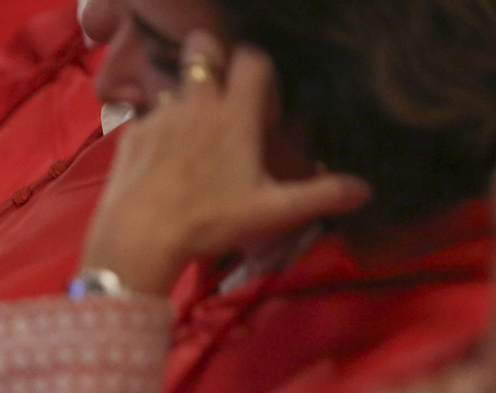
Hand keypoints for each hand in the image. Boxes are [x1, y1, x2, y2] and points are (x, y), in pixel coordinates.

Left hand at [80, 33, 371, 294]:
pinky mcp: (130, 137)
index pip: (253, 60)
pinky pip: (147, 118)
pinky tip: (162, 162)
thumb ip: (320, 196)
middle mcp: (196, 105)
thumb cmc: (209, 222)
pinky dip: (158, 130)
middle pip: (203, 50)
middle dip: (213, 59)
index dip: (261, 72)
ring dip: (185, 102)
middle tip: (220, 94)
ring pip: (174, 87)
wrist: (139, 238)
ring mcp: (159, 117)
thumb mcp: (271, 212)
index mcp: (235, 115)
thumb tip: (364, 190)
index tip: (263, 106)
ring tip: (192, 140)